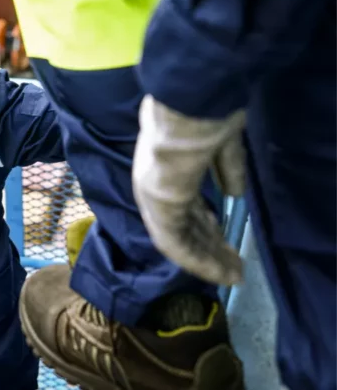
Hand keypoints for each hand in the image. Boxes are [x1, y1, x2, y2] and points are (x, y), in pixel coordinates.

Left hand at [132, 95, 245, 285]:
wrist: (187, 112)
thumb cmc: (203, 119)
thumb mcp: (221, 144)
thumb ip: (227, 168)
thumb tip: (234, 193)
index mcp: (166, 168)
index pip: (186, 205)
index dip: (207, 224)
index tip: (225, 236)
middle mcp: (156, 186)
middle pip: (186, 226)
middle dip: (211, 247)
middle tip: (233, 266)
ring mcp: (155, 199)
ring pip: (181, 240)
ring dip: (207, 261)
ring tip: (232, 276)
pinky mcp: (159, 210)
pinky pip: (177, 245)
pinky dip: (198, 262)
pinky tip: (219, 274)